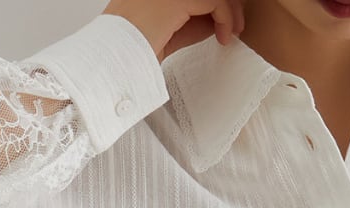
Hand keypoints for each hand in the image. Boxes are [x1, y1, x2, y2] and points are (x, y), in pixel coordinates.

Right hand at [104, 0, 245, 61]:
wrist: (114, 60)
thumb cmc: (133, 51)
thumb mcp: (169, 31)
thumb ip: (190, 20)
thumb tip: (216, 19)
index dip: (215, 4)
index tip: (225, 21)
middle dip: (226, 3)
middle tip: (236, 25)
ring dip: (229, 10)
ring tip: (232, 32)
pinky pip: (216, 1)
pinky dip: (226, 18)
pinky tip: (225, 36)